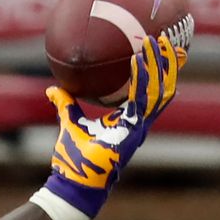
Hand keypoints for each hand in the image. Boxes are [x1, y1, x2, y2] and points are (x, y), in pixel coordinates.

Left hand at [36, 34, 184, 219]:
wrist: (74, 182)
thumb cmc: (74, 159)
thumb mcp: (70, 123)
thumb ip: (66, 104)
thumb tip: (53, 88)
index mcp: (127, 119)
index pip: (148, 90)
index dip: (156, 70)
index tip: (157, 48)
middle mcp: (137, 121)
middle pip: (161, 85)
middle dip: (167, 62)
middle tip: (167, 37)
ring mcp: (138, 126)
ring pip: (158, 88)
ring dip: (160, 64)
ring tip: (158, 41)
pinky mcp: (133, 130)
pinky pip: (143, 99)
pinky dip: (143, 78)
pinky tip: (139, 59)